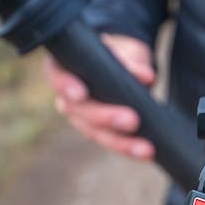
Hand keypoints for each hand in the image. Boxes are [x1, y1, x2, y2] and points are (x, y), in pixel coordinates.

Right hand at [44, 33, 156, 159]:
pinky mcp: (100, 132)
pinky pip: (113, 142)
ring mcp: (82, 119)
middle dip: (106, 117)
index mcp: (63, 69)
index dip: (67, 85)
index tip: (81, 93)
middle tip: (132, 120)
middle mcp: (67, 98)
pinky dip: (130, 148)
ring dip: (122, 143)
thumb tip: (146, 76)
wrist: (126, 66)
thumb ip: (131, 61)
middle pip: (81, 111)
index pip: (58, 76)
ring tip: (145, 148)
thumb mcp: (124, 51)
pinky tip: (147, 152)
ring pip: (98, 133)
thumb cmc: (118, 53)